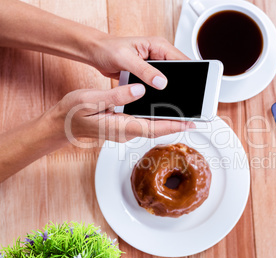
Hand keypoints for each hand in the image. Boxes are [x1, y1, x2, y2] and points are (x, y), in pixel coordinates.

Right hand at [46, 83, 195, 142]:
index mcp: (120, 126)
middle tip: (197, 119)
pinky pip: (146, 124)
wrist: (61, 126)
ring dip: (171, 122)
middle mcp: (126, 132)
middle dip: (178, 125)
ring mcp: (126, 131)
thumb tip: (139, 91)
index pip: (153, 127)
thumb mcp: (91, 99)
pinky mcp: (124, 127)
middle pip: (157, 129)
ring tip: (188, 115)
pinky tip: (166, 112)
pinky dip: (159, 120)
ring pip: (153, 128)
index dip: (174, 125)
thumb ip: (116, 95)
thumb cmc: (72, 114)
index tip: (191, 123)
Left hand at [90, 36, 189, 88]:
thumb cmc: (108, 49)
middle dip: (178, 83)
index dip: (187, 73)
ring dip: (167, 88)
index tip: (187, 87)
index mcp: (158, 46)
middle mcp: (159, 54)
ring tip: (163, 96)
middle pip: (178, 71)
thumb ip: (145, 70)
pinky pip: (158, 84)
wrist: (95, 53)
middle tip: (175, 96)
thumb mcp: (126, 59)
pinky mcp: (148, 74)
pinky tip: (153, 96)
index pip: (182, 60)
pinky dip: (157, 91)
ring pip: (169, 79)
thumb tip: (161, 82)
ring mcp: (154, 65)